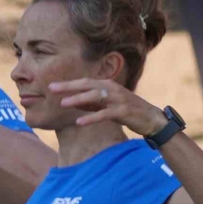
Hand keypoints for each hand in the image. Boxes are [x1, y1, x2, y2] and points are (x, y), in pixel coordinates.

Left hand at [48, 78, 169, 137]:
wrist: (151, 119)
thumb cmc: (126, 111)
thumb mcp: (106, 105)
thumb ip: (91, 103)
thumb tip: (72, 102)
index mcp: (107, 85)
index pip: (84, 82)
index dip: (68, 84)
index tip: (51, 86)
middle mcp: (112, 88)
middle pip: (87, 85)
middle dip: (69, 87)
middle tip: (51, 89)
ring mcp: (118, 99)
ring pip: (96, 97)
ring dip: (78, 99)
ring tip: (62, 103)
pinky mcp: (123, 111)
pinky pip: (104, 114)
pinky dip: (91, 117)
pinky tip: (79, 122)